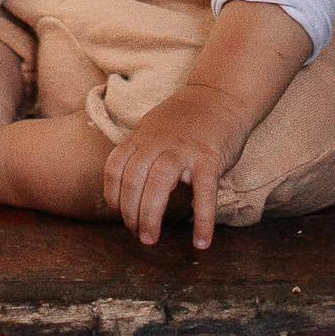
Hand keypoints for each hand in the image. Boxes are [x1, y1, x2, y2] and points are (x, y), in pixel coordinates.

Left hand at [104, 77, 255, 250]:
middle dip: (130, 212)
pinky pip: (204, 192)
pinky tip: (201, 242)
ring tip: (150, 239)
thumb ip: (141, 154)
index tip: (120, 212)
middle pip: (133, 178)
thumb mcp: (154, 128)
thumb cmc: (186, 120)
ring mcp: (184, 149)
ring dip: (150, 215)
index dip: (113, 194)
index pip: (115, 167)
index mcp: (142, 136)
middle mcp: (158, 142)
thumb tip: (128, 192)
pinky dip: (202, 220)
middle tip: (137, 235)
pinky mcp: (210, 158)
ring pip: (158, 183)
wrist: (222, 93)